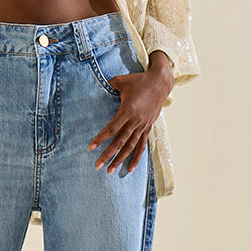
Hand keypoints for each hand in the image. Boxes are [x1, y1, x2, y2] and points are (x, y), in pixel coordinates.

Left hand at [88, 53, 173, 174]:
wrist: (160, 83)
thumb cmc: (139, 81)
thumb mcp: (121, 80)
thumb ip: (109, 85)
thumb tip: (98, 86)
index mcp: (128, 110)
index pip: (112, 128)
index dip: (101, 138)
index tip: (91, 147)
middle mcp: (136, 121)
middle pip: (120, 142)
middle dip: (108, 155)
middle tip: (97, 165)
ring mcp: (143, 126)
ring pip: (130, 147)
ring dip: (120, 159)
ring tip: (110, 170)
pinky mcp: (148, 128)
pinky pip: (141, 146)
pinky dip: (136, 158)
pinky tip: (130, 169)